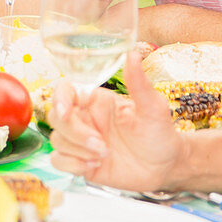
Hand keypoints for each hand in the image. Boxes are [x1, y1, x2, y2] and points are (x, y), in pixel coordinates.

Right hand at [49, 53, 184, 190]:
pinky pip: (58, 161)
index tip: (67, 111)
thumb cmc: (160, 133)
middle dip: (75, 133)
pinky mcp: (80, 161)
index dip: (60, 98)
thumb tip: (132, 54)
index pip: (65, 90)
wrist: (165, 167)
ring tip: (105, 155)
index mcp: (97, 100)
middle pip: (56, 116)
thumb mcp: (153, 108)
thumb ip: (139, 83)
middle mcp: (86, 118)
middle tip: (102, 145)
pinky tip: (94, 166)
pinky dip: (72, 165)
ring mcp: (81, 141)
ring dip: (78, 151)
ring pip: (56, 140)